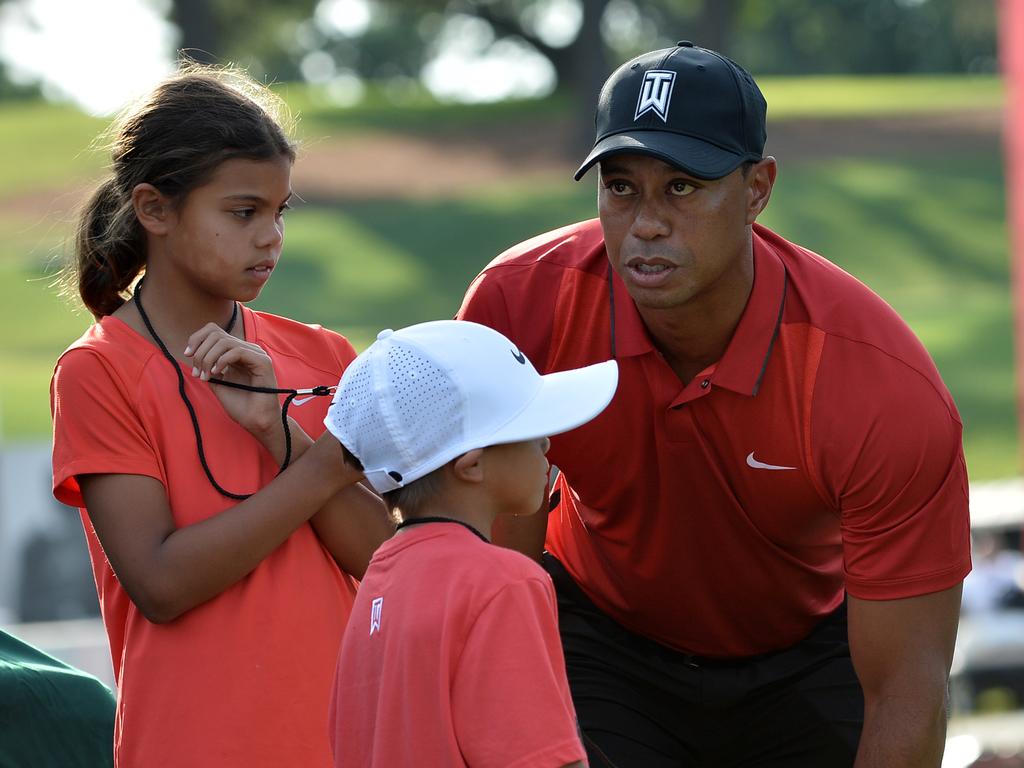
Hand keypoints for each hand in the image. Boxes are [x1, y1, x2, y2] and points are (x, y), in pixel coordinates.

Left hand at [184, 323, 280, 437]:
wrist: (257, 422)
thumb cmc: (241, 406)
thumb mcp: (218, 383)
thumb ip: (208, 368)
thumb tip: (193, 355)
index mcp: (237, 352)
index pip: (214, 331)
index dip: (197, 338)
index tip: (187, 355)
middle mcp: (247, 350)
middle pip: (216, 333)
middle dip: (200, 352)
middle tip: (198, 373)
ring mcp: (256, 354)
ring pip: (224, 341)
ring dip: (208, 358)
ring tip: (206, 376)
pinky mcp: (263, 362)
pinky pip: (237, 351)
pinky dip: (222, 360)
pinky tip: (216, 373)